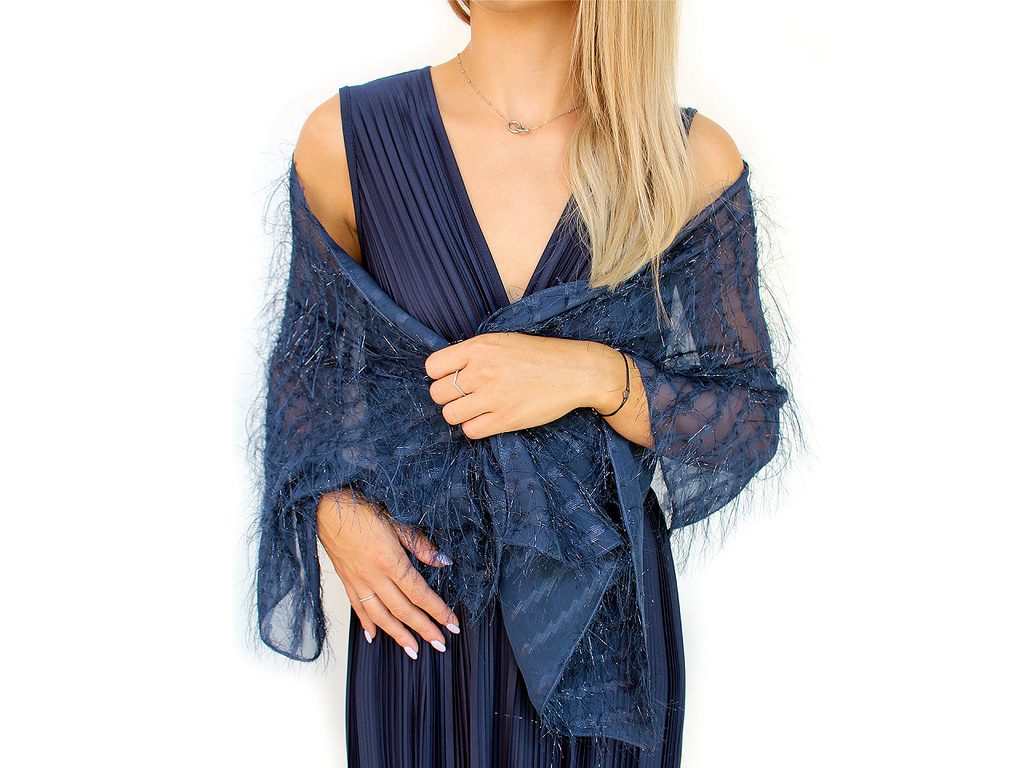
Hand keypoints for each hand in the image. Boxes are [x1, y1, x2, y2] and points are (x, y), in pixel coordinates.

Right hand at [315, 488, 460, 658]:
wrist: (326, 504)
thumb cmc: (361, 506)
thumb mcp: (397, 519)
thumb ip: (420, 544)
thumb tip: (442, 561)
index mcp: (389, 560)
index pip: (419, 593)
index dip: (438, 611)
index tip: (452, 624)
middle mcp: (373, 575)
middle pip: (403, 610)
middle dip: (423, 629)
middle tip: (440, 644)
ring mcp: (357, 580)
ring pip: (380, 615)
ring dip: (398, 635)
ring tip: (412, 651)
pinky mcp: (345, 579)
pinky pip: (358, 607)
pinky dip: (367, 623)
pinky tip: (373, 636)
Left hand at [423, 332, 622, 438]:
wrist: (576, 371)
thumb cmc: (540, 355)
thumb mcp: (503, 341)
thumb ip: (475, 353)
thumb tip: (448, 369)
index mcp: (479, 347)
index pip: (432, 366)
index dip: (439, 374)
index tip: (451, 377)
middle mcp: (482, 371)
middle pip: (438, 393)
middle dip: (448, 396)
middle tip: (465, 395)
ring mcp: (493, 396)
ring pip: (450, 414)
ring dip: (459, 413)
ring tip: (476, 408)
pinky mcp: (505, 419)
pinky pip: (470, 431)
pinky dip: (475, 427)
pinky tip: (488, 418)